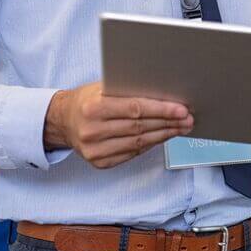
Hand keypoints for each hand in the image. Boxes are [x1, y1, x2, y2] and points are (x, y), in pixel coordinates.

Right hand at [44, 82, 192, 168]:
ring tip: (180, 128)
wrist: (63, 120)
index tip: (181, 109)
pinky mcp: (99, 162)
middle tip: (187, 119)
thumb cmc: (87, 99)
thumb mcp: (102, 87)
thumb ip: (127, 89)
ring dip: (164, 135)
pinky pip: (132, 153)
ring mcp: (95, 150)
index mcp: (93, 107)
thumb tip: (163, 92)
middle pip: (140, 127)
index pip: (135, 109)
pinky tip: (162, 137)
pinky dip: (150, 145)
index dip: (162, 110)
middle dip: (168, 123)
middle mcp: (92, 131)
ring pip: (139, 143)